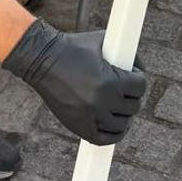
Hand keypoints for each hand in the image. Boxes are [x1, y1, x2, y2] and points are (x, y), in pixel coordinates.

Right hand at [3, 19, 146, 145]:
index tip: (132, 75)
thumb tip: (139, 67)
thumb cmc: (72, 48)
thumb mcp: (102, 41)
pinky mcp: (78, 126)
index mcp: (110, 81)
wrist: (41, 60)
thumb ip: (125, 54)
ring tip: (116, 104)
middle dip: (130, 95)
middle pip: (133, 106)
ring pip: (122, 124)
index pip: (140, 87)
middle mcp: (101, 101)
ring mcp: (90, 116)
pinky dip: (113, 134)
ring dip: (122, 113)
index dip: (138, 79)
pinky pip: (105, 139)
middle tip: (123, 89)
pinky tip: (114, 124)